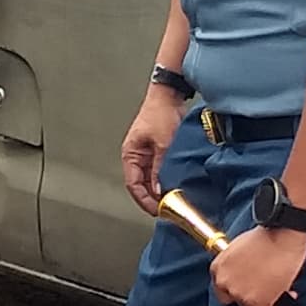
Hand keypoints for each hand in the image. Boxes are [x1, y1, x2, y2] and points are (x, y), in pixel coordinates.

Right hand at [122, 84, 183, 214]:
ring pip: (150, 180)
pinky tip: (175, 186)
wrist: (169, 95)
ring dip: (159, 190)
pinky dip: (165, 180)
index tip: (156, 210)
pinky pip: (158, 172)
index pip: (133, 185)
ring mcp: (147, 155)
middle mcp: (136, 157)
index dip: (143, 200)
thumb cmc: (160, 113)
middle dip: (152, 198)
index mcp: (130, 154)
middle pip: (141, 185)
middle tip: (167, 209)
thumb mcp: (162, 144)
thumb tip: (159, 190)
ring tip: (172, 200)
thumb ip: (159, 168)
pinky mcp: (157, 151)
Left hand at [210, 224, 305, 305]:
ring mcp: (239, 293)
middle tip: (264, 291)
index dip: (238, 288)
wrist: (281, 234)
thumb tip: (247, 274)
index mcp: (218, 267)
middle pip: (235, 300)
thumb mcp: (239, 248)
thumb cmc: (266, 236)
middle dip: (250, 296)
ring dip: (265, 303)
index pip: (222, 287)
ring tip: (277, 294)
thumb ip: (237, 264)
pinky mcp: (257, 302)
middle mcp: (224, 282)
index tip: (248, 288)